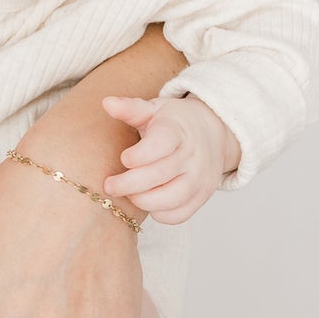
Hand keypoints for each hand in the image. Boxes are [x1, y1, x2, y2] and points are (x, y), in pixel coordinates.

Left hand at [100, 93, 241, 222]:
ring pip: (173, 198)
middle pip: (161, 174)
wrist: (211, 132)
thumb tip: (107, 103)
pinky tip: (147, 202)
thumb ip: (130, 109)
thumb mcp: (153, 109)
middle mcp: (192, 156)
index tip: (123, 158)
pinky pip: (180, 214)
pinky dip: (161, 214)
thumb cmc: (174, 122)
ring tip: (127, 195)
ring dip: (144, 201)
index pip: (161, 144)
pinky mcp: (201, 196)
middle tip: (109, 185)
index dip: (139, 155)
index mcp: (177, 131)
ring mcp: (200, 178)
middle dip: (130, 183)